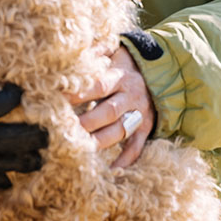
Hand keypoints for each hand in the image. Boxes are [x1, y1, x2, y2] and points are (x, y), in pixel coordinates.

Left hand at [66, 46, 154, 168]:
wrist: (162, 71)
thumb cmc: (126, 62)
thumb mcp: (115, 51)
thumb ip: (97, 50)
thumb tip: (77, 50)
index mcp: (121, 76)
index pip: (99, 85)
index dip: (79, 92)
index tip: (59, 99)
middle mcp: (131, 96)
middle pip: (108, 111)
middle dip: (87, 121)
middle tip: (65, 128)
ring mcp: (140, 114)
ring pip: (120, 130)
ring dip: (100, 141)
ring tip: (81, 148)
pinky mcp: (146, 128)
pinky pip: (137, 147)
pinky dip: (125, 160)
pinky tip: (111, 170)